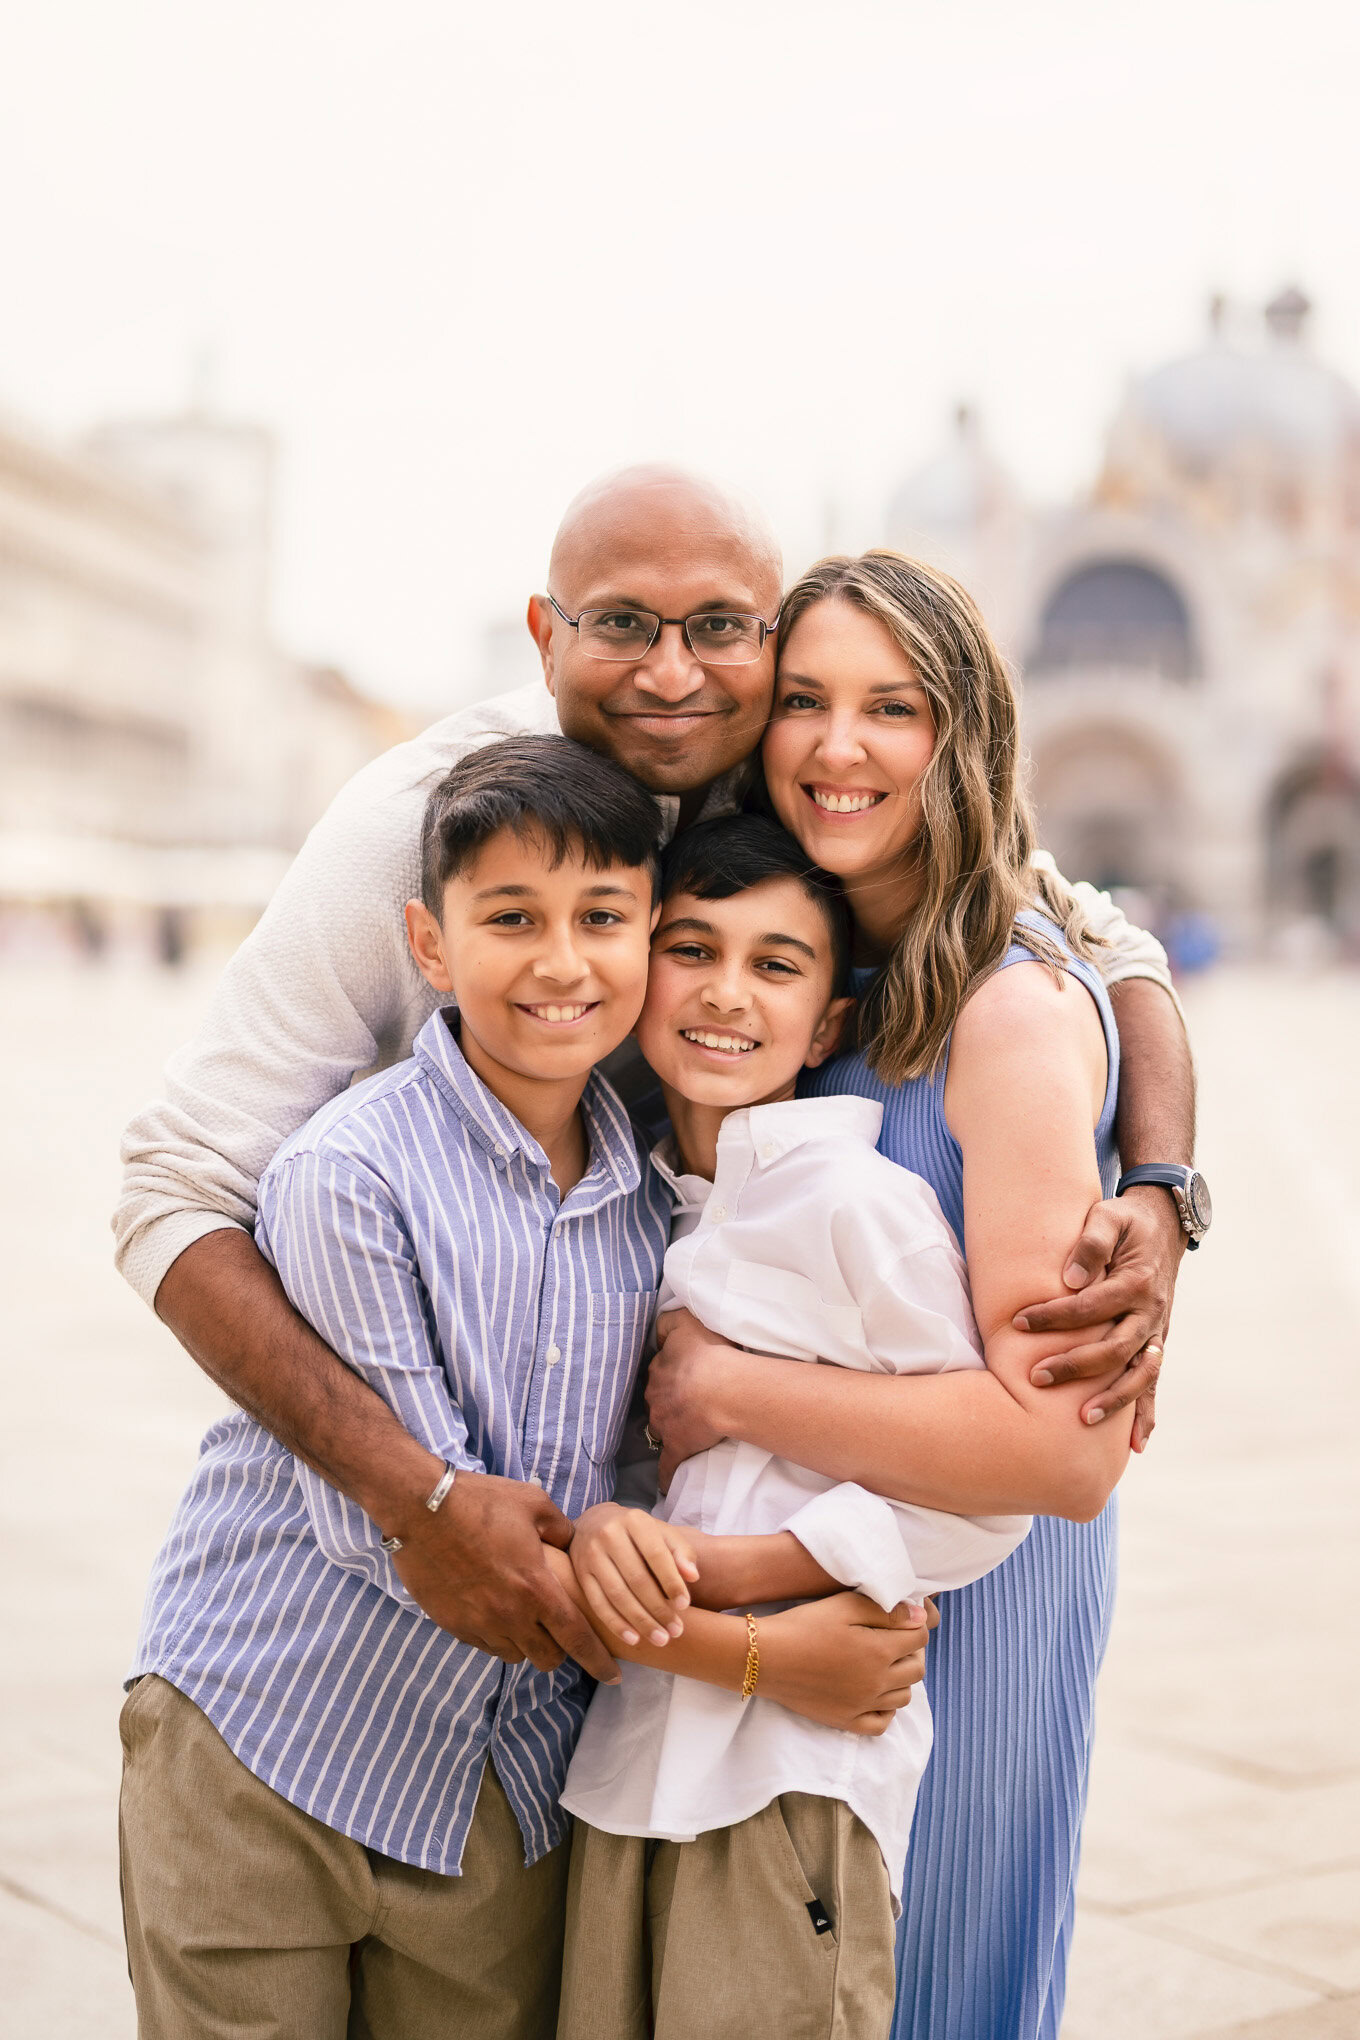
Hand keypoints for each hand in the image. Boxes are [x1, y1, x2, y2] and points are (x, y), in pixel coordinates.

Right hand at [389, 1470, 620, 1683]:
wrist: (422, 1510)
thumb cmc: (481, 1502)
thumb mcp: (533, 1504)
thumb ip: (561, 1530)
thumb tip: (571, 1545)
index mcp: (536, 1588)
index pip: (577, 1638)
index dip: (598, 1661)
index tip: (613, 1676)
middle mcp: (510, 1615)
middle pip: (547, 1658)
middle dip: (559, 1651)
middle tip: (558, 1632)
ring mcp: (479, 1623)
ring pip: (515, 1655)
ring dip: (526, 1644)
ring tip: (523, 1620)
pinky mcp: (453, 1625)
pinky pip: (484, 1645)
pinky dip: (496, 1637)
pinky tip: (493, 1614)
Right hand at [569, 1503, 699, 1648]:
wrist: (596, 1523)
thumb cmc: (639, 1533)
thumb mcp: (662, 1533)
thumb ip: (681, 1552)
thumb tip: (693, 1577)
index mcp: (635, 1520)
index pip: (656, 1554)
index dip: (671, 1582)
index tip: (685, 1605)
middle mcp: (609, 1534)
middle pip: (636, 1578)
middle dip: (658, 1609)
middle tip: (676, 1631)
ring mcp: (591, 1554)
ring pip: (617, 1594)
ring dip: (640, 1621)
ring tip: (660, 1639)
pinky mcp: (580, 1574)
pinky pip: (598, 1603)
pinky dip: (616, 1624)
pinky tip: (634, 1639)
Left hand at [647, 1308, 745, 1487]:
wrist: (722, 1388)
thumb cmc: (710, 1352)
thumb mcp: (686, 1321)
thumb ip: (668, 1322)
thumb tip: (658, 1330)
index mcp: (659, 1369)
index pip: (658, 1371)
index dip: (670, 1373)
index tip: (681, 1376)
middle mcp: (656, 1396)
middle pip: (657, 1399)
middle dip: (667, 1400)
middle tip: (686, 1400)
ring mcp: (664, 1424)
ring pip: (659, 1427)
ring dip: (668, 1428)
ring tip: (685, 1429)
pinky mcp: (677, 1447)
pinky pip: (667, 1466)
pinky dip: (666, 1475)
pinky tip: (666, 1483)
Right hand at [760, 1591, 932, 1736]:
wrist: (767, 1657)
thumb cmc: (804, 1625)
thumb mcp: (845, 1605)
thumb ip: (886, 1611)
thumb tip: (920, 1617)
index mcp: (879, 1651)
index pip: (919, 1638)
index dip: (913, 1624)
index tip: (900, 1618)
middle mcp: (877, 1683)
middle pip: (916, 1670)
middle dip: (912, 1651)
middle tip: (893, 1639)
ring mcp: (863, 1705)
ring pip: (904, 1697)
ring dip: (901, 1678)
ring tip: (882, 1663)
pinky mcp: (846, 1721)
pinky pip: (882, 1724)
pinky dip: (886, 1710)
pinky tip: (874, 1694)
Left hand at [1014, 1185, 1183, 1448]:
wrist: (1164, 1226)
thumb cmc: (1126, 1222)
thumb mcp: (1109, 1217)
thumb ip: (1091, 1242)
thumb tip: (1071, 1280)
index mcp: (1137, 1281)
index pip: (1093, 1305)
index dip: (1056, 1315)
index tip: (1017, 1322)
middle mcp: (1152, 1312)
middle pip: (1115, 1348)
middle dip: (1076, 1366)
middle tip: (1035, 1377)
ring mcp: (1157, 1332)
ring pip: (1139, 1374)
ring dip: (1114, 1400)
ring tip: (1083, 1419)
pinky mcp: (1157, 1344)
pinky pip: (1154, 1383)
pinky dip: (1146, 1414)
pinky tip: (1135, 1446)